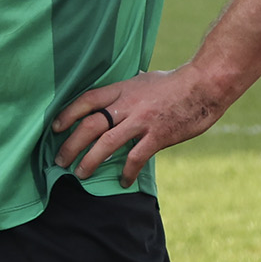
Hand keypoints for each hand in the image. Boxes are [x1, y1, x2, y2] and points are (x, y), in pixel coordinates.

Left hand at [53, 63, 233, 185]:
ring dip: (90, 160)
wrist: (205, 85)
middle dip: (71, 144)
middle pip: (90, 125)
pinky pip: (136, 157)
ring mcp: (142, 121)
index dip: (68, 114)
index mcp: (123, 89)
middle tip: (59, 160)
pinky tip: (122, 181)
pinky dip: (126, 171)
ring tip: (80, 174)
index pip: (87, 100)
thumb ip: (128, 89)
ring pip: (107, 143)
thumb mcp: (145, 79)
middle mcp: (128, 105)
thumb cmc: (176, 83)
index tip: (55, 127)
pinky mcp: (158, 136)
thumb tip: (118, 91)